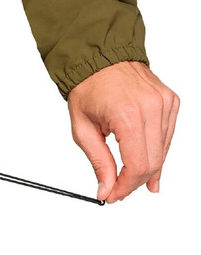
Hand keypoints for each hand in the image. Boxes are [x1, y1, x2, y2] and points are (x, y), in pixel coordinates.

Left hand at [67, 61, 179, 203]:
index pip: (137, 165)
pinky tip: (146, 160)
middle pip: (153, 162)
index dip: (125, 186)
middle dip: (134, 182)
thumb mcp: (82, 129)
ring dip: (147, 169)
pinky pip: (167, 136)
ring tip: (131, 179)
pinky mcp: (171, 101)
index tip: (112, 195)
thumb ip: (98, 161)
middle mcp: (151, 108)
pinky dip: (156, 151)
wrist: (100, 58)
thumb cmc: (88, 88)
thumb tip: (106, 189)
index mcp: (127, 115)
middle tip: (119, 190)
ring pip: (163, 151)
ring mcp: (165, 104)